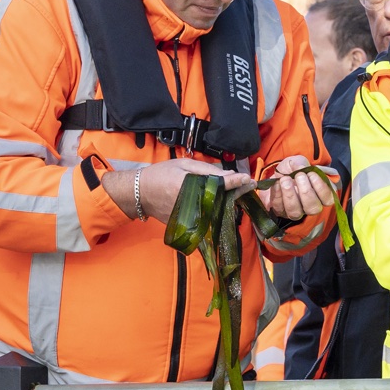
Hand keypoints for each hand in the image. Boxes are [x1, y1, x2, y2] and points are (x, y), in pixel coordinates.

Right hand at [105, 157, 248, 222]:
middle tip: (249, 184)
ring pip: (216, 211)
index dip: (235, 182)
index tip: (248, 179)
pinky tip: (223, 201)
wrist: (140, 194)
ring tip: (239, 192)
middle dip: (236, 192)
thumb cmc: (161, 175)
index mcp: (191, 187)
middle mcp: (193, 205)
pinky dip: (216, 209)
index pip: (219, 185)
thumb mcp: (183, 165)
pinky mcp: (188, 225)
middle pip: (221, 200)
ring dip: (228, 202)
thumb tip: (230, 174)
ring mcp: (191, 217)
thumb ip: (207, 170)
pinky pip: (207, 217)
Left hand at [260, 156, 335, 219]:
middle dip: (306, 191)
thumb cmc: (294, 169)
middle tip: (299, 175)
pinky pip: (279, 207)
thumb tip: (300, 168)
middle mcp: (310, 206)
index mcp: (321, 195)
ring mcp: (295, 211)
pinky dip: (277, 194)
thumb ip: (301, 163)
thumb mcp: (299, 161)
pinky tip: (276, 183)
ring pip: (295, 212)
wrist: (278, 173)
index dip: (321, 188)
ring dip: (290, 195)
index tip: (311, 174)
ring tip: (285, 179)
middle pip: (313, 208)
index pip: (328, 199)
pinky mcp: (281, 212)